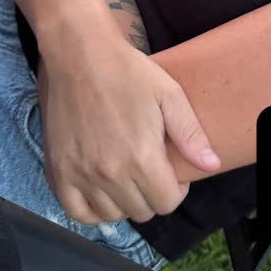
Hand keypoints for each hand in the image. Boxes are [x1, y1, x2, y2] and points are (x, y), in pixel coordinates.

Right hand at [36, 43, 220, 225]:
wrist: (80, 54)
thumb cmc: (127, 71)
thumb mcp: (169, 95)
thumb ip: (191, 134)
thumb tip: (211, 165)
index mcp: (142, 157)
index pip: (166, 203)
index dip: (175, 190)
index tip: (171, 173)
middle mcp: (110, 173)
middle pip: (141, 211)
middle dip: (151, 194)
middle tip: (149, 170)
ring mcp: (81, 174)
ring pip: (112, 215)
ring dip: (124, 202)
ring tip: (126, 177)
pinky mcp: (58, 170)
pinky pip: (77, 212)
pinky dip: (91, 210)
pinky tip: (101, 192)